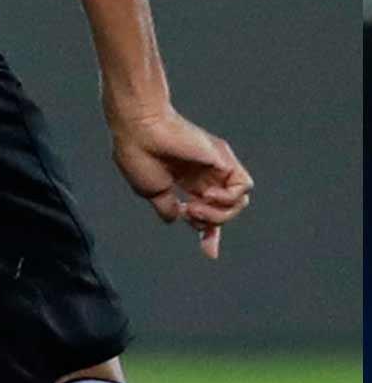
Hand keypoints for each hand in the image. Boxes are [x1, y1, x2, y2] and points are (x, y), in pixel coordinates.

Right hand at [108, 103, 251, 258]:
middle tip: (188, 213)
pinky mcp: (224, 160)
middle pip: (226, 210)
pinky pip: (243, 188)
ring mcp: (217, 167)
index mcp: (188, 181)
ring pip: (239, 203)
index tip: (209, 252)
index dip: (210, 233)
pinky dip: (228, 198)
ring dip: (218, 214)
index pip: (209, 210)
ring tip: (194, 206)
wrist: (139, 130)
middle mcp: (206, 175)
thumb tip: (176, 220)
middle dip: (211, 223)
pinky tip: (207, 194)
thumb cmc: (139, 155)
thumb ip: (167, 207)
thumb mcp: (152, 191)